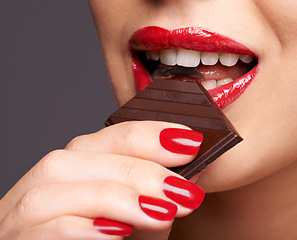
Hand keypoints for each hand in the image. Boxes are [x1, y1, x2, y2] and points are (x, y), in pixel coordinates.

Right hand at [0, 121, 204, 239]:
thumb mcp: (141, 218)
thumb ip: (155, 193)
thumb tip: (186, 169)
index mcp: (75, 171)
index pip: (104, 136)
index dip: (146, 134)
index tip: (187, 140)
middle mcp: (44, 184)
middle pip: (79, 152)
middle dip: (135, 167)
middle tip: (181, 188)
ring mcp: (22, 212)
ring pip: (56, 180)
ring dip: (115, 193)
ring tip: (162, 211)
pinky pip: (42, 224)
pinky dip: (83, 224)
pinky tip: (117, 231)